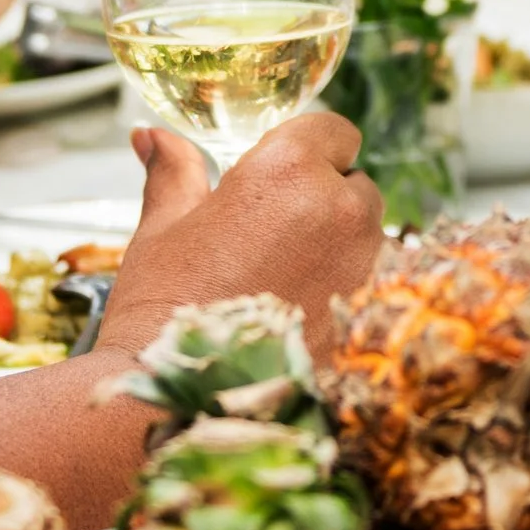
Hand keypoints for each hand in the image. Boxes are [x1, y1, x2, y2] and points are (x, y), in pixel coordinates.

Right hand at [96, 112, 383, 365]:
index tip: (288, 175)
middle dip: (326, 201)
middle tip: (276, 237)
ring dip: (342, 250)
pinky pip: (376, 289)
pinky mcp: (377, 320)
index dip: (312, 149)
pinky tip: (306, 319)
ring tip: (287, 285)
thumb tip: (151, 137)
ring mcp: (366, 268)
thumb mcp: (163, 229)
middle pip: (357, 186)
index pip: (335, 131)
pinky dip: (351, 296)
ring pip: (372, 240)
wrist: (182, 399)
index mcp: (286, 171)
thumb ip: (173, 172)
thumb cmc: (163, 308)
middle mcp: (340, 210)